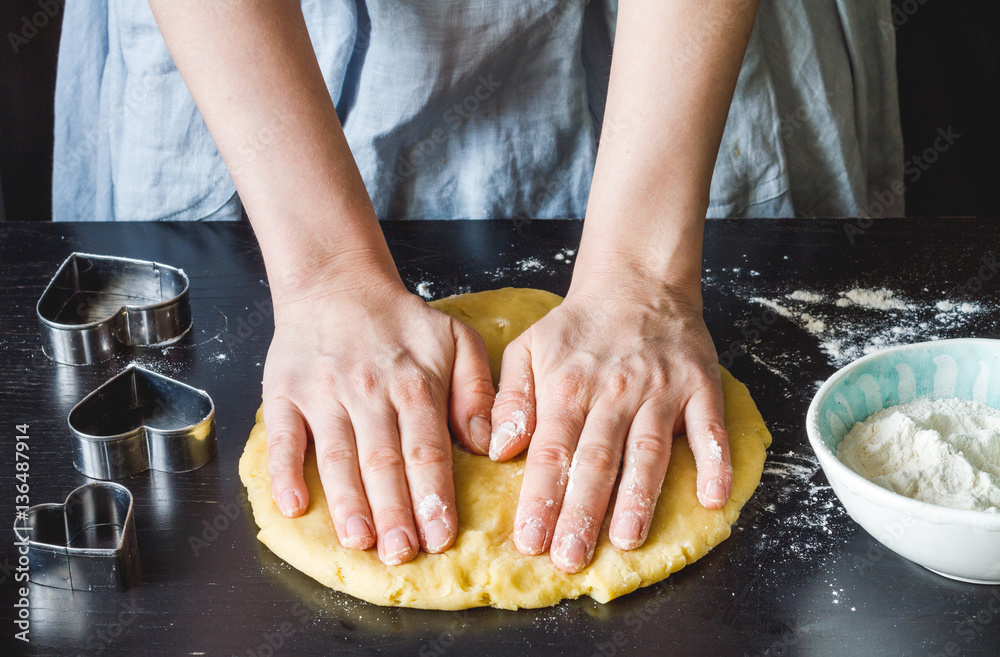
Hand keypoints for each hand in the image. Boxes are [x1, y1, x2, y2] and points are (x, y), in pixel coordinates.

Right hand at [262, 276, 495, 564]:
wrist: (337, 284)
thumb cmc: (401, 322)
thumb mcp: (456, 340)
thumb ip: (476, 391)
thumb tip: (484, 444)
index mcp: (414, 383)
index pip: (427, 449)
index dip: (433, 495)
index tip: (441, 535)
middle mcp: (369, 391)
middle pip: (383, 460)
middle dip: (394, 511)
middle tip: (402, 553)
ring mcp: (323, 394)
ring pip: (337, 456)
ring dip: (348, 503)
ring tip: (360, 542)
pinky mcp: (284, 394)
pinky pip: (282, 438)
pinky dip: (285, 472)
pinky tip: (293, 505)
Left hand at [489, 280, 731, 572]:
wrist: (637, 282)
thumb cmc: (577, 327)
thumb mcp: (528, 349)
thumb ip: (510, 400)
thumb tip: (500, 450)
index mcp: (567, 386)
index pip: (551, 452)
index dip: (540, 499)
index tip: (530, 542)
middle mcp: (613, 391)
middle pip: (597, 460)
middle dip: (582, 512)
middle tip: (571, 557)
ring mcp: (660, 389)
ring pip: (648, 450)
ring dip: (638, 497)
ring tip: (627, 540)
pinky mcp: (699, 386)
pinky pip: (709, 428)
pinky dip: (714, 463)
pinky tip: (712, 498)